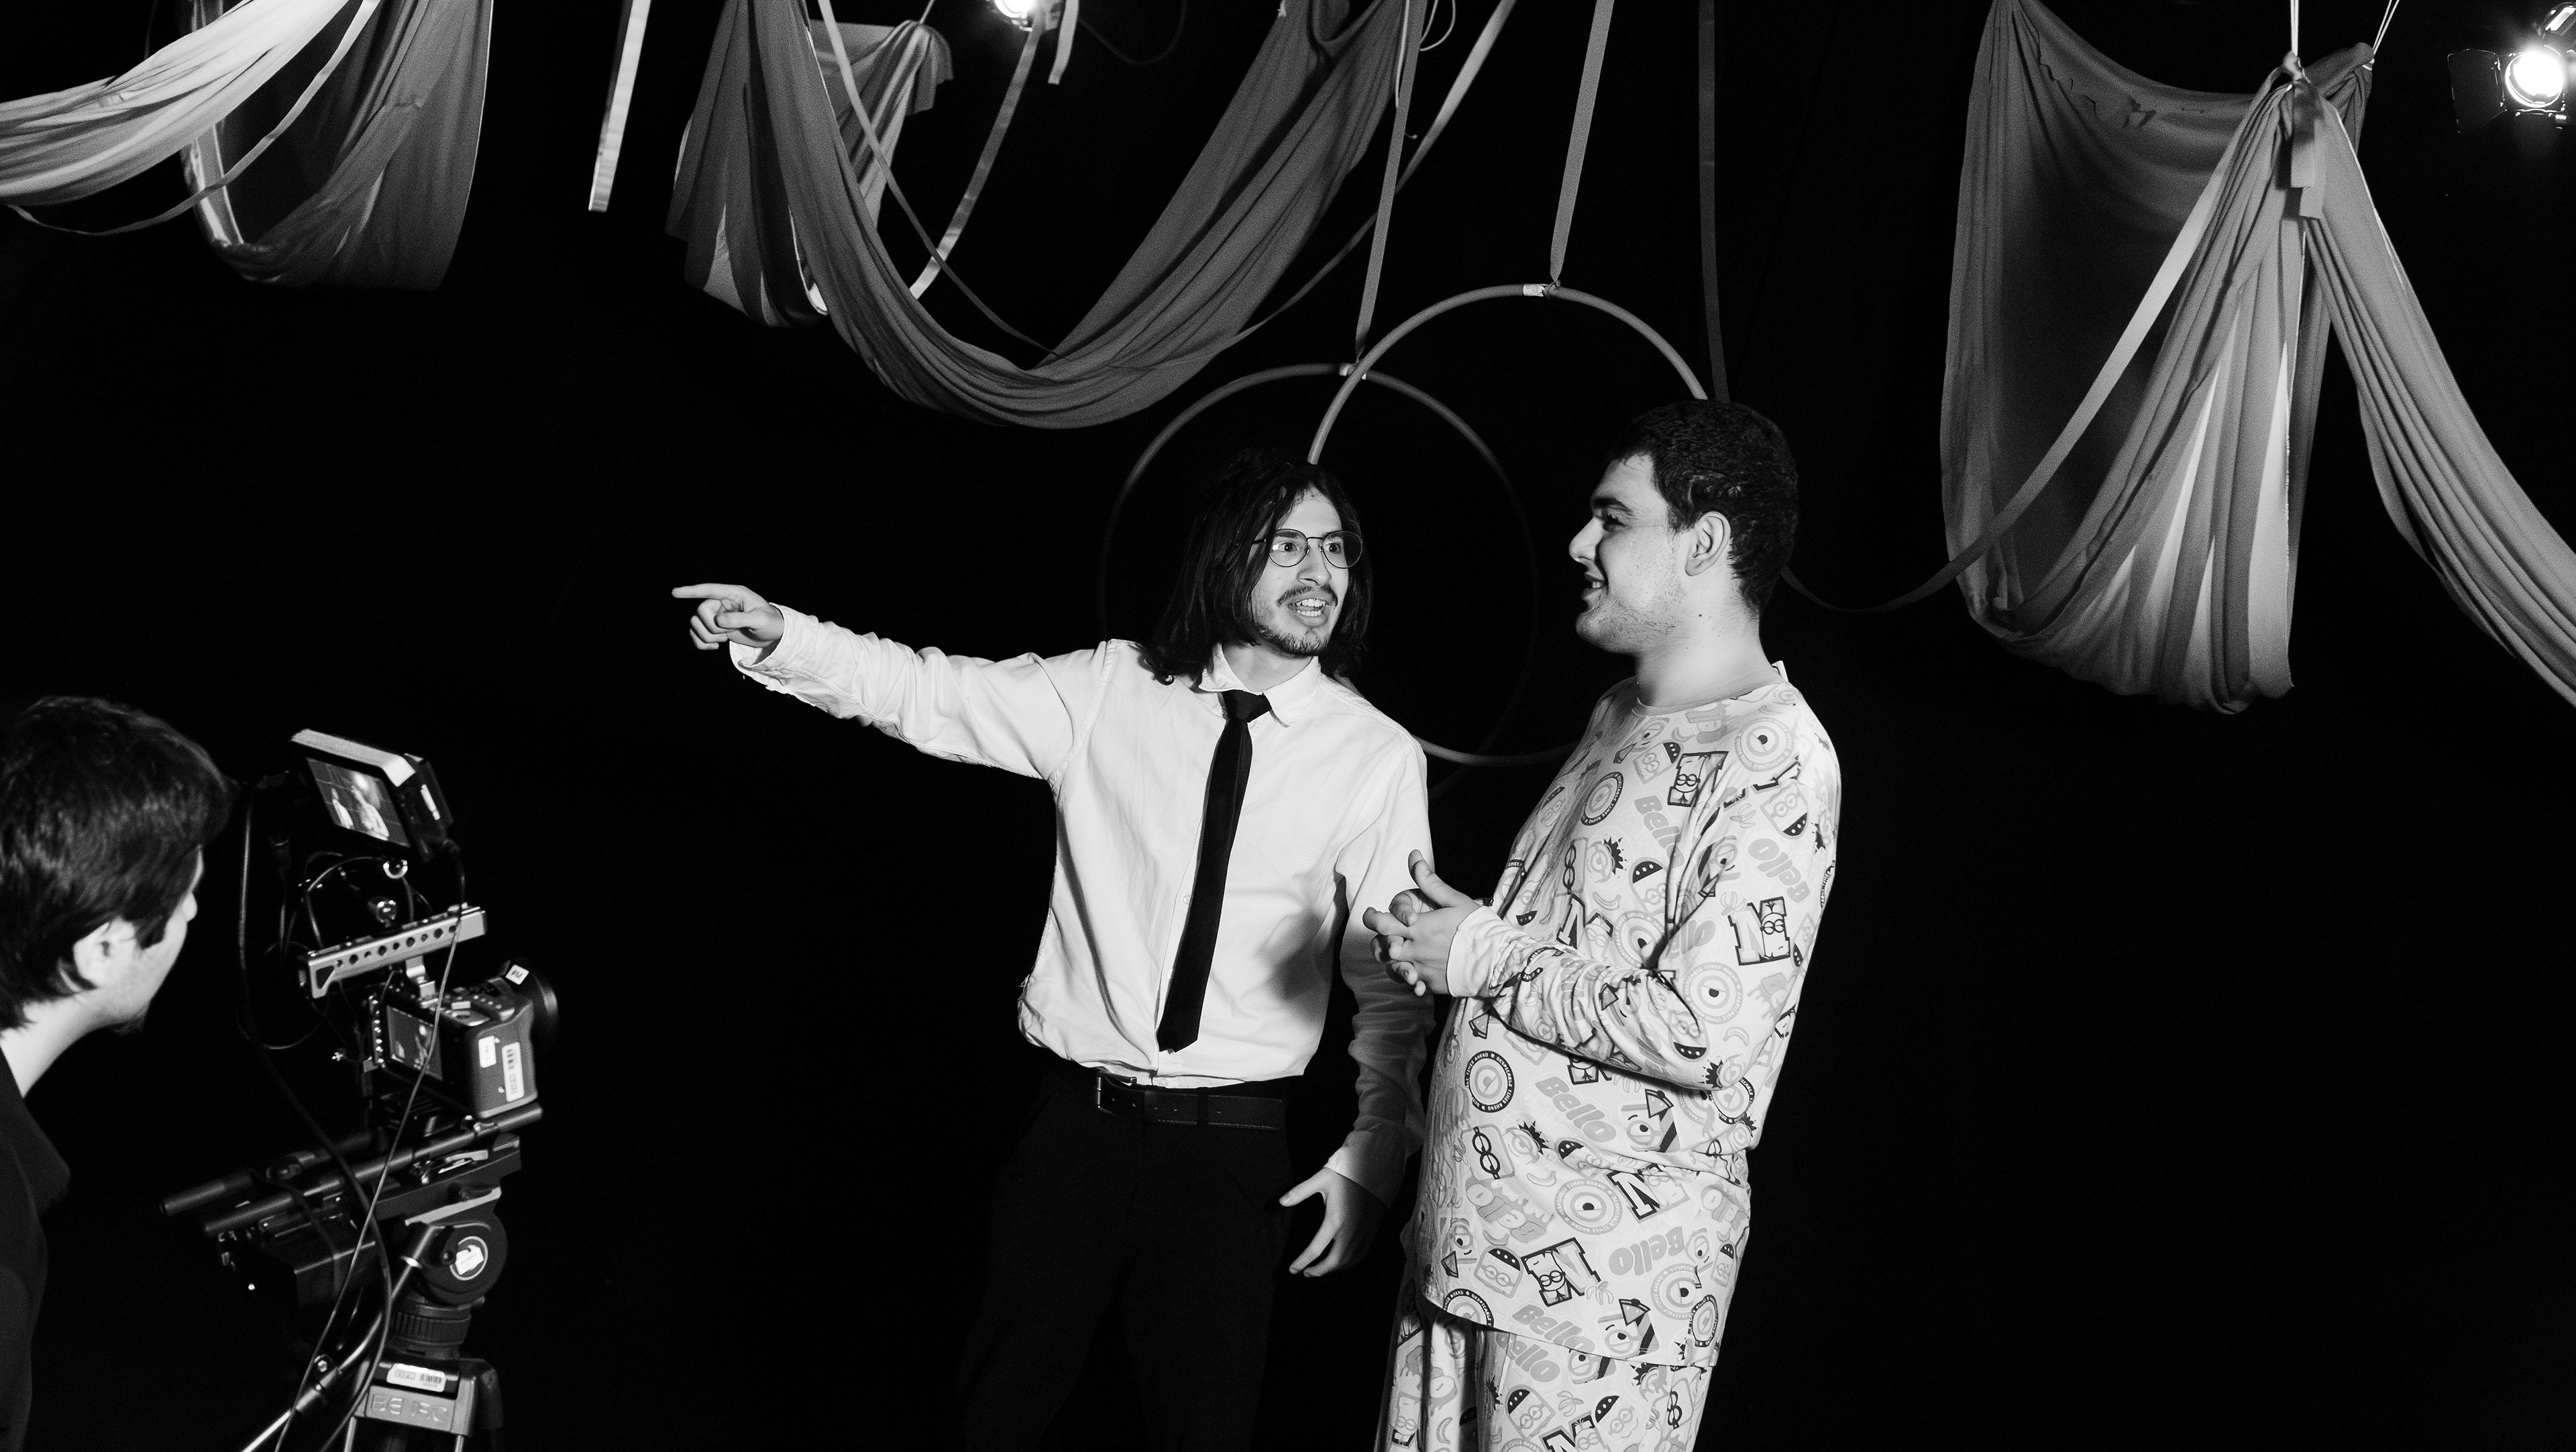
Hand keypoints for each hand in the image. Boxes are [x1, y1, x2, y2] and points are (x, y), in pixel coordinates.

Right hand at [672, 583, 784, 654]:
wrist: (773, 635)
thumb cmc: (771, 622)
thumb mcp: (759, 620)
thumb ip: (740, 619)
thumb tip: (718, 621)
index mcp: (734, 594)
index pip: (709, 590)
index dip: (691, 591)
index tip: (675, 592)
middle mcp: (722, 602)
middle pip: (700, 611)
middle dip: (711, 627)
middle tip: (727, 633)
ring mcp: (717, 615)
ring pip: (695, 623)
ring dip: (707, 636)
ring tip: (724, 639)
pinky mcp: (715, 628)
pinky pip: (696, 634)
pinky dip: (701, 643)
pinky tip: (715, 647)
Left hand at [1279, 1166, 1384, 1275]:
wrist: (1375, 1170)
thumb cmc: (1345, 1174)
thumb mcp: (1320, 1179)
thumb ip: (1300, 1192)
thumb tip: (1281, 1202)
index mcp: (1335, 1220)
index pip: (1315, 1249)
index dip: (1302, 1262)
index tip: (1292, 1269)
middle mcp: (1350, 1232)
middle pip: (1334, 1262)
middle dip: (1318, 1271)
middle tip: (1306, 1273)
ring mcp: (1363, 1234)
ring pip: (1348, 1262)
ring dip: (1333, 1268)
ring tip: (1320, 1268)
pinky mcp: (1372, 1233)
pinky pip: (1360, 1256)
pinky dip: (1349, 1263)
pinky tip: (1341, 1261)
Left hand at [1361, 852, 1476, 996]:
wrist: (1499, 961)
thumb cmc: (1479, 927)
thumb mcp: (1455, 900)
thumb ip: (1430, 881)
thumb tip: (1413, 856)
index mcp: (1420, 928)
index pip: (1382, 924)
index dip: (1371, 918)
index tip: (1372, 913)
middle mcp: (1416, 950)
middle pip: (1382, 949)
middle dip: (1379, 942)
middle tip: (1386, 936)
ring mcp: (1423, 969)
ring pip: (1393, 968)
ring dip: (1392, 960)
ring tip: (1400, 952)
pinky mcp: (1431, 984)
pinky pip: (1411, 983)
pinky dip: (1410, 977)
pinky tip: (1416, 971)